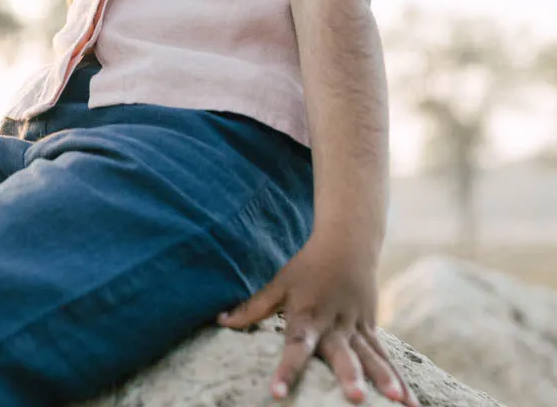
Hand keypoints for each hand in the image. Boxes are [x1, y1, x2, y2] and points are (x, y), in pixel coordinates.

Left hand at [216, 232, 418, 405]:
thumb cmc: (306, 267)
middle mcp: (334, 323)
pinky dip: (400, 379)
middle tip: (356, 399)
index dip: (287, 369)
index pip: (295, 346)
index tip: (277, 392)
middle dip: (349, 376)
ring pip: (372, 356)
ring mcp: (357, 326)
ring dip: (385, 379)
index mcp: (307, 314)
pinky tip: (411, 404)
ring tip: (399, 403)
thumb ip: (253, 307)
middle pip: (341, 352)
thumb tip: (220, 321)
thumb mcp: (279, 284)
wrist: (346, 242)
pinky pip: (387, 357)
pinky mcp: (372, 328)